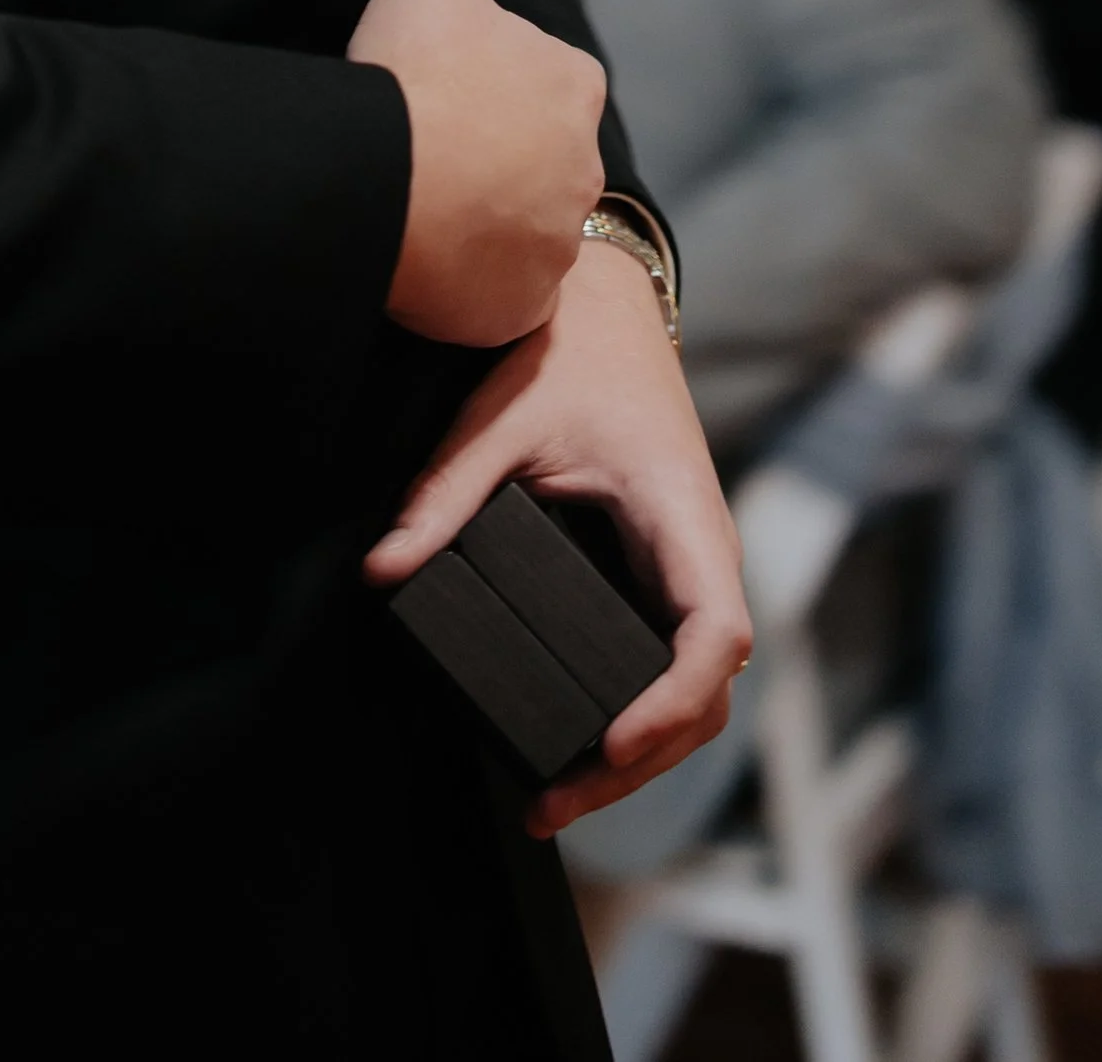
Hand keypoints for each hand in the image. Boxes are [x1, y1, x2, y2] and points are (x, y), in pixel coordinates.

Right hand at [346, 0, 604, 348]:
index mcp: (575, 85)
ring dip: (483, 223)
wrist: (388, 178)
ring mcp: (559, 246)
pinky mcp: (523, 306)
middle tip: (430, 152)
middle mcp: (586, 169)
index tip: (449, 90)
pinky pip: (499, 296)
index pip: (550, 80)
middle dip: (496, 159)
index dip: (496, 83)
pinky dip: (469, 284)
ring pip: (522, 231)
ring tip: (419, 207)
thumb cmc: (415, 69)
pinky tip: (424, 260)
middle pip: (539, 161)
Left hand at [363, 236, 750, 836]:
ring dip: (642, 751)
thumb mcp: (501, 418)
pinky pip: (671, 657)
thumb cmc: (568, 350)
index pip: (716, 635)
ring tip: (559, 795)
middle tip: (554, 801)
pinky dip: (641, 711)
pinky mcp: (665, 570)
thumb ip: (444, 494)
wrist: (602, 300)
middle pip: (708, 692)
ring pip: (695, 688)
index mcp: (683, 517)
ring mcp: (689, 567)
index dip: (671, 702)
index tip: (612, 741)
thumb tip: (384, 569)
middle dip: (641, 760)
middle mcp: (702, 553)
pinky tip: (588, 747)